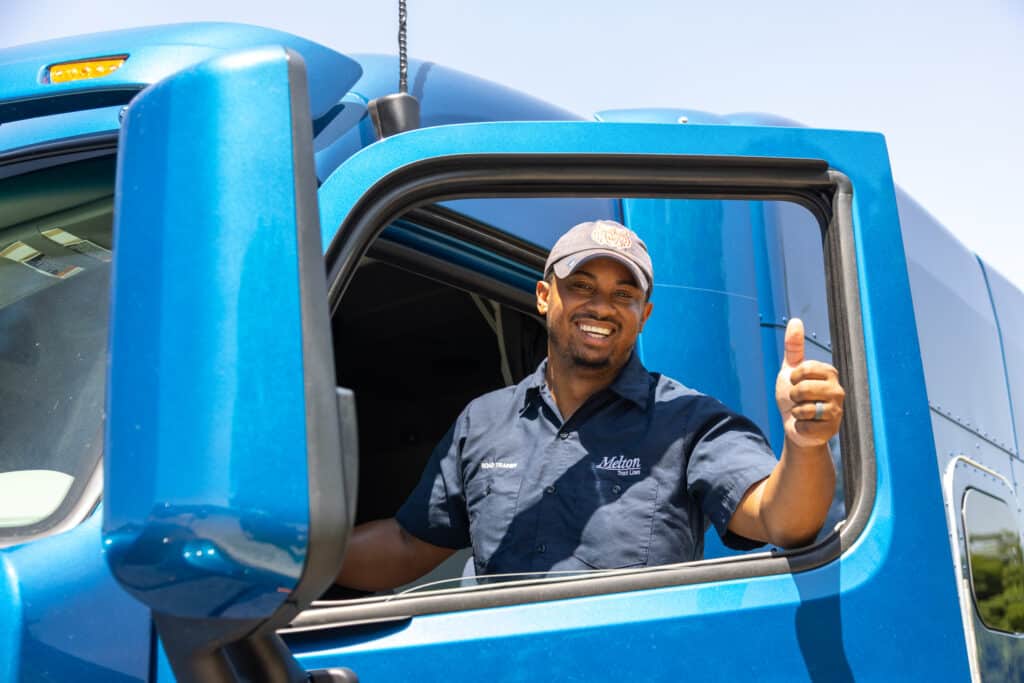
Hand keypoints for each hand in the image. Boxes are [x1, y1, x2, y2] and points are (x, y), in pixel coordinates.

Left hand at [775, 318, 844, 447]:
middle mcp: (837, 390)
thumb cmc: (795, 396)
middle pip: (803, 389)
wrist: (795, 425)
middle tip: (799, 400)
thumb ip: (794, 346)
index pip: (802, 370)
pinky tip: (807, 425)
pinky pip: (804, 426)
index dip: (792, 378)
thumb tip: (795, 321)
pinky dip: (799, 426)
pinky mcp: (831, 430)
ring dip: (796, 412)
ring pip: (804, 408)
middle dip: (793, 396)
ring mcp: (836, 411)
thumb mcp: (791, 369)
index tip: (796, 383)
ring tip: (803, 412)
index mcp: (829, 373)